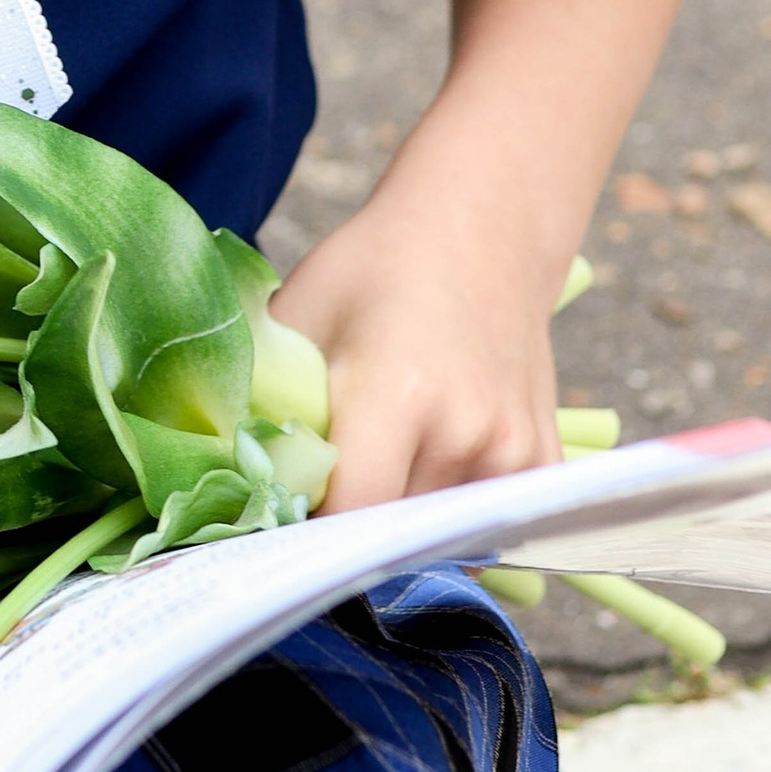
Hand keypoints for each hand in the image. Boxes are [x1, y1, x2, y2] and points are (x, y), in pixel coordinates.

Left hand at [271, 193, 565, 517]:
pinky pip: (478, 528)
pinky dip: (445, 516)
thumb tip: (228, 483)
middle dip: (346, 529)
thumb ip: (264, 404)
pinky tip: (422, 463)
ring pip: (434, 537)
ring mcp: (515, 454)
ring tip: (378, 459)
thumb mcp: (295, 316)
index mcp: (400, 393)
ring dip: (397, 523)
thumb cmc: (374, 270)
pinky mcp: (542, 464)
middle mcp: (467, 433)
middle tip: (315, 491)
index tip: (275, 521)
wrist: (483, 233)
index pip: (350, 514)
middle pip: (390, 533)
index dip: (306, 530)